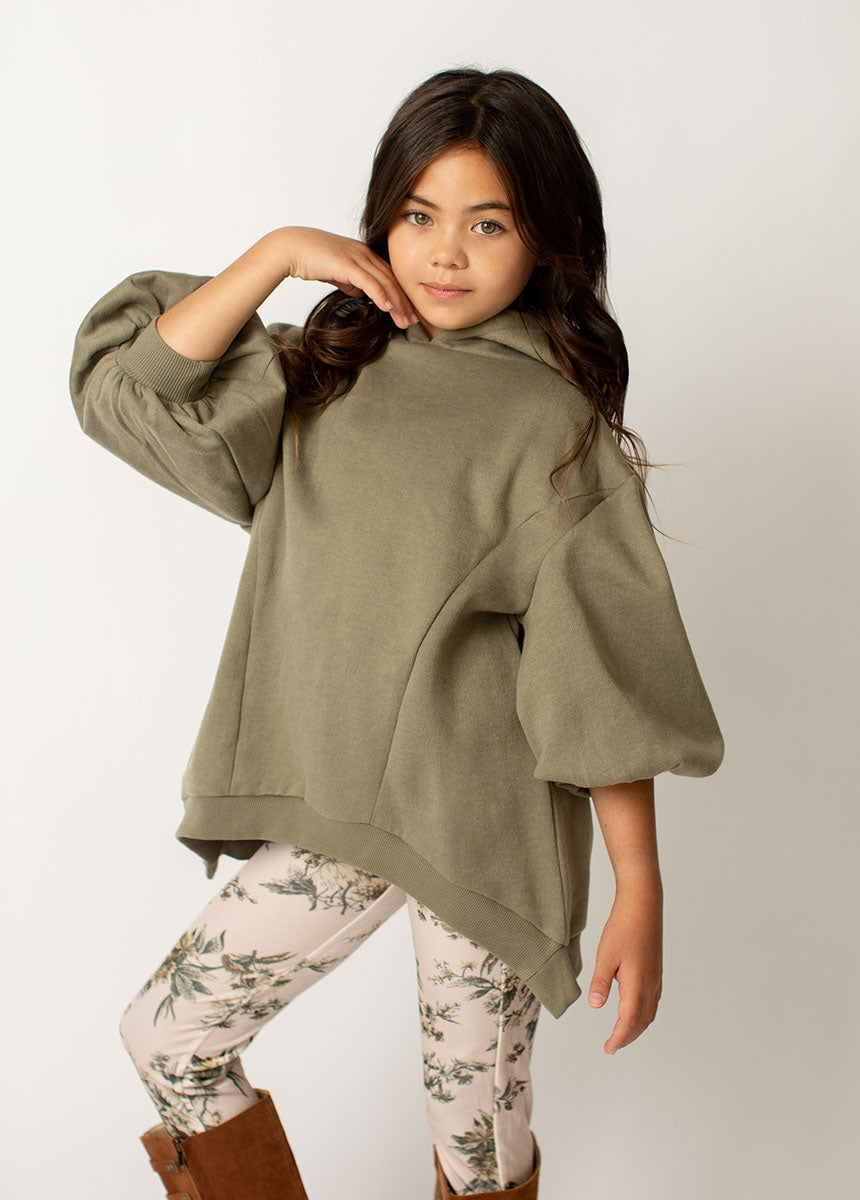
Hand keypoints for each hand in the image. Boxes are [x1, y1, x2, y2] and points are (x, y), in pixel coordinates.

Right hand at [275, 226, 418, 328]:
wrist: (290, 248)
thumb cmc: (310, 259)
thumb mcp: (336, 272)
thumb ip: (350, 281)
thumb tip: (360, 293)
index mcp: (364, 254)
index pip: (389, 276)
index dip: (401, 295)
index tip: (409, 312)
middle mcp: (364, 253)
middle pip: (391, 280)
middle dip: (404, 302)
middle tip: (414, 321)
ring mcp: (356, 257)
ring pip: (384, 282)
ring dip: (396, 303)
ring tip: (404, 321)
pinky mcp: (346, 263)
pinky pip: (368, 281)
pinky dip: (380, 295)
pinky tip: (388, 308)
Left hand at [587, 877, 662, 1054]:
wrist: (643, 904)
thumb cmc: (623, 927)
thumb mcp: (606, 955)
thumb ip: (600, 982)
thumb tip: (594, 1005)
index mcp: (637, 984)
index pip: (628, 1021)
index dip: (618, 1037)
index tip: (608, 1048)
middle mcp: (650, 984)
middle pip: (641, 1021)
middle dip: (627, 1036)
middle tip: (612, 1046)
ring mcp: (656, 977)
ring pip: (649, 1012)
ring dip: (637, 1027)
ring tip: (622, 1033)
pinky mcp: (656, 969)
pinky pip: (652, 1001)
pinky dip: (643, 1013)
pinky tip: (633, 1009)